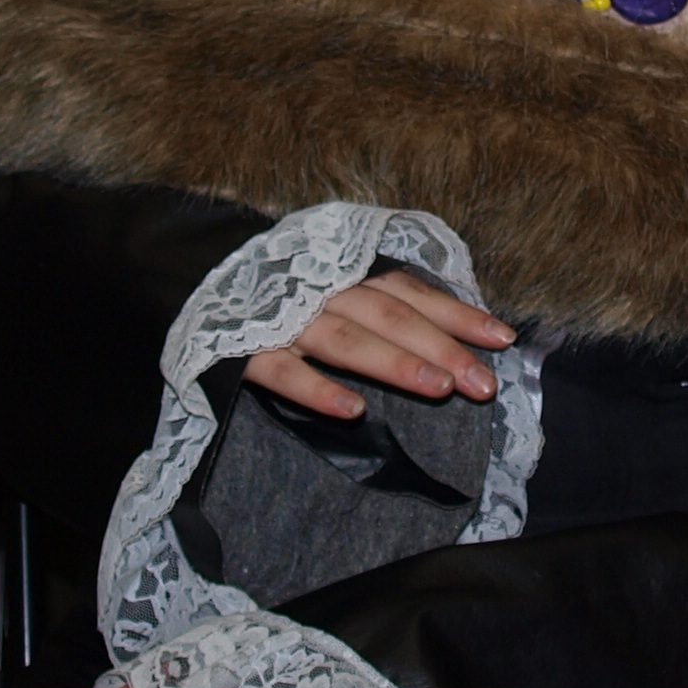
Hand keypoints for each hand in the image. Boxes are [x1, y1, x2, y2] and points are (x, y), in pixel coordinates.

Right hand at [243, 275, 514, 421]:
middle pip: (389, 316)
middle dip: (441, 347)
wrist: (184, 280)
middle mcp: (319, 289)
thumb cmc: (279, 295)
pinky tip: (353, 412)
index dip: (456, 313)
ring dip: (394, 362)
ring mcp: (281, 318)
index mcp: (344, 274)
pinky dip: (317, 390)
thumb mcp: (332, 288)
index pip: (409, 291)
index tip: (503, 340)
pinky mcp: (242, 352)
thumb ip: (381, 304)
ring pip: (344, 339)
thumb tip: (451, 336)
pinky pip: (283, 372)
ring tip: (439, 389)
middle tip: (483, 384)